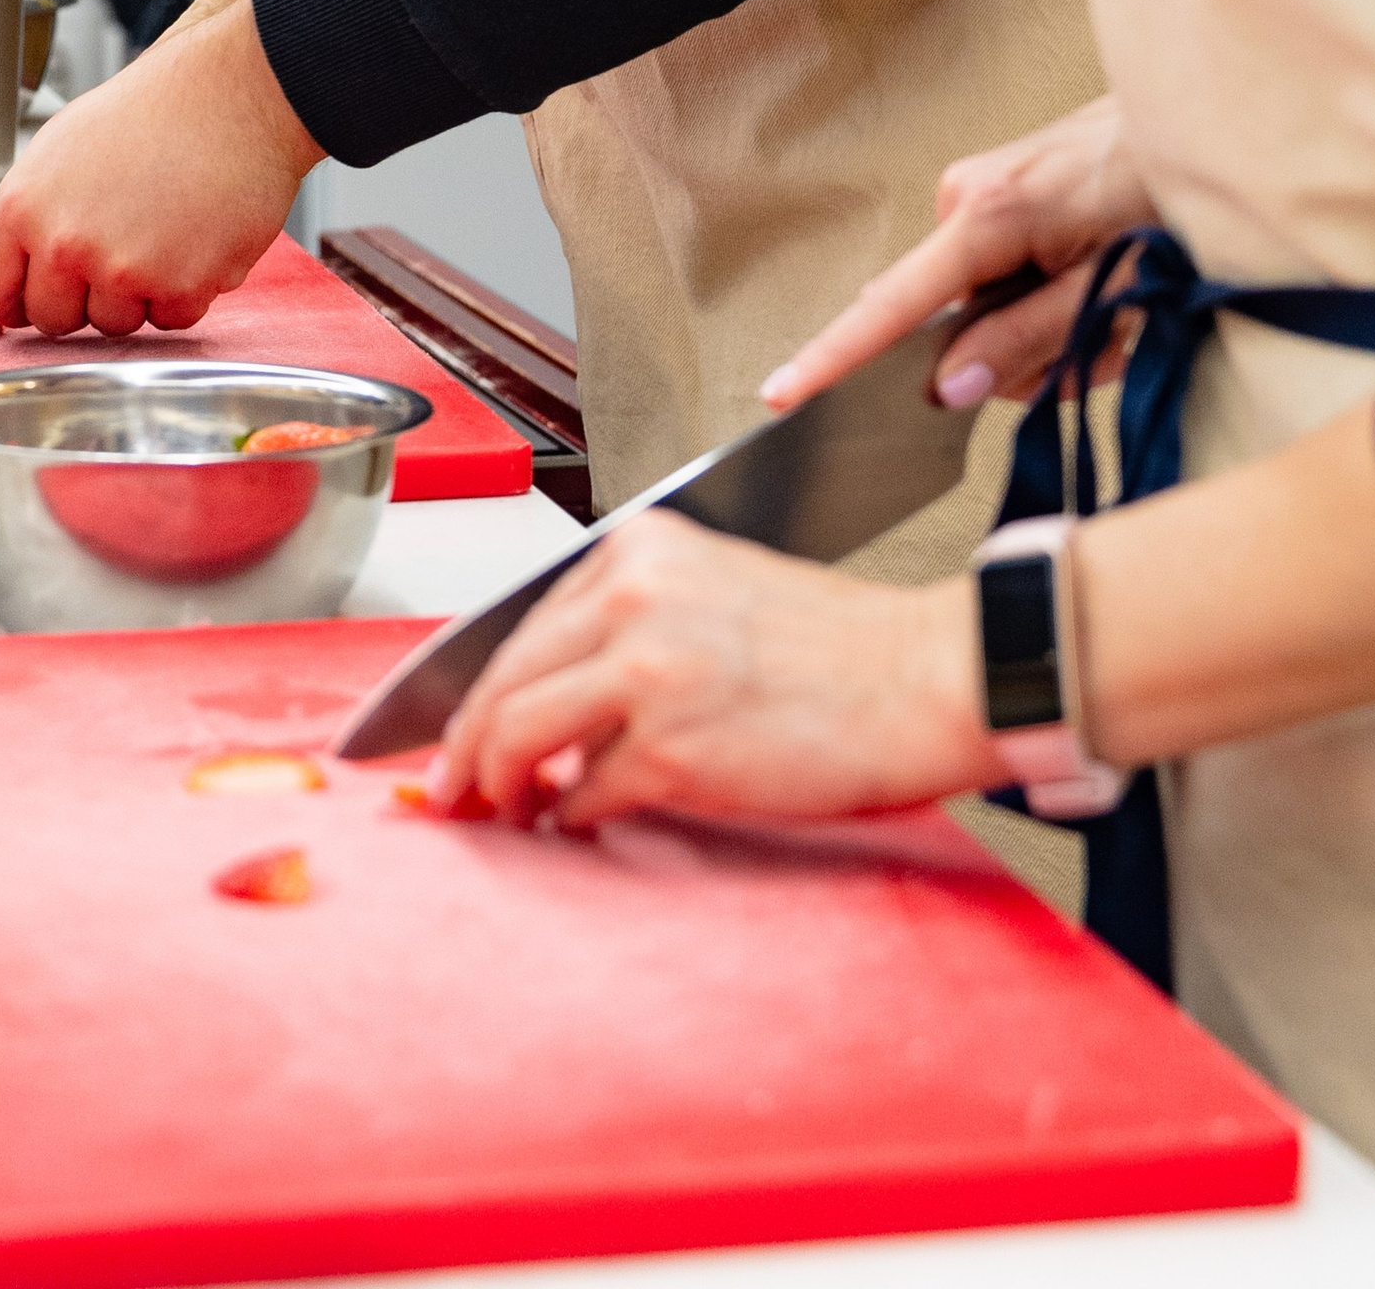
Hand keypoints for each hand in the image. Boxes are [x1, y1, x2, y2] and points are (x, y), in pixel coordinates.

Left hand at [0, 0, 321, 334]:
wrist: (233, 95)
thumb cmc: (152, 112)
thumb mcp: (57, 150)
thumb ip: (25, 219)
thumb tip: (4, 274)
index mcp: (23, 205)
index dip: (6, 298)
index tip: (23, 296)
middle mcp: (67, 244)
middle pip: (50, 320)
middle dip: (79, 293)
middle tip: (113, 240)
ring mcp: (124, 270)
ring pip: (112, 324)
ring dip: (135, 293)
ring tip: (158, 229)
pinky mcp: (181, 287)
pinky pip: (169, 319)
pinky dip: (184, 290)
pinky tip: (191, 237)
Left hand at [428, 512, 989, 830]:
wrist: (923, 676)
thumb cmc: (839, 647)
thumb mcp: (715, 592)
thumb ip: (633, 628)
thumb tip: (558, 702)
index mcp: (641, 549)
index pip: (520, 621)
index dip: (475, 686)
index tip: (451, 724)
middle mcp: (632, 596)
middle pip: (502, 677)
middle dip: (463, 745)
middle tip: (450, 788)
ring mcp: (649, 670)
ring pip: (519, 732)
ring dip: (499, 785)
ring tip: (503, 813)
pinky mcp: (673, 746)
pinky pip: (584, 792)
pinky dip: (571, 816)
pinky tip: (578, 823)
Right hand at [762, 94, 1157, 420]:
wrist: (1201, 123)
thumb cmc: (1166, 199)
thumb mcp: (1108, 287)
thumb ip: (1025, 341)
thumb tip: (946, 386)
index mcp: (986, 216)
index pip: (892, 302)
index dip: (835, 355)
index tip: (783, 393)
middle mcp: (966, 196)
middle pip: (952, 323)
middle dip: (1021, 354)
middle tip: (1103, 339)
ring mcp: (981, 191)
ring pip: (984, 308)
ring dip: (1048, 330)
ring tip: (1116, 305)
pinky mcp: (1001, 195)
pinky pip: (1002, 279)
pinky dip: (1048, 301)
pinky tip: (1100, 283)